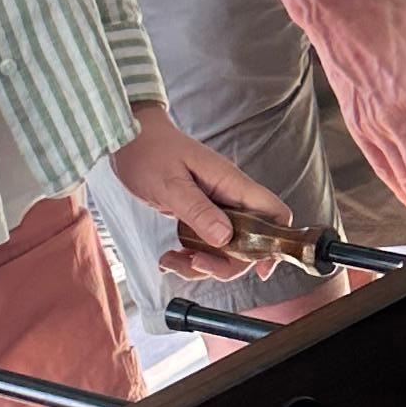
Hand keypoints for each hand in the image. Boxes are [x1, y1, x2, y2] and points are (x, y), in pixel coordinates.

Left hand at [106, 107, 296, 283]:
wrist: (130, 137)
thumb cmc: (150, 151)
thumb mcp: (170, 185)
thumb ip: (198, 211)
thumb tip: (225, 238)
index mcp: (231, 183)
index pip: (274, 213)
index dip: (274, 244)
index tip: (259, 269)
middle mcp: (229, 196)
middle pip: (249, 242)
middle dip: (225, 263)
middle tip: (195, 263)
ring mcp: (215, 206)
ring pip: (225, 248)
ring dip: (202, 264)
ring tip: (171, 260)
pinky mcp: (200, 214)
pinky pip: (206, 244)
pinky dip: (189, 257)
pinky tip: (170, 257)